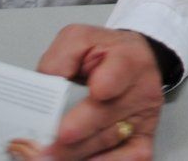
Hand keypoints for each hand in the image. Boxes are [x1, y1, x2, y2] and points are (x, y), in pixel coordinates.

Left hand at [31, 25, 164, 159]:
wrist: (136, 62)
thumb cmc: (105, 53)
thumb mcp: (81, 39)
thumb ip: (61, 56)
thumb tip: (47, 84)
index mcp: (127, 57)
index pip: (120, 70)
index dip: (107, 83)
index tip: (96, 92)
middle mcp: (142, 88)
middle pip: (106, 114)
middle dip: (73, 134)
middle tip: (43, 148)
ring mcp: (144, 116)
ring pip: (109, 140)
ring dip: (75, 153)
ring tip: (46, 157)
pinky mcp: (144, 137)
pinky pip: (131, 158)